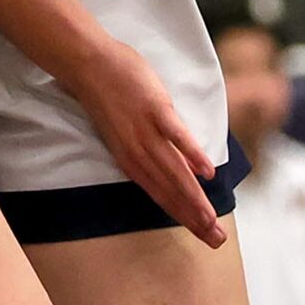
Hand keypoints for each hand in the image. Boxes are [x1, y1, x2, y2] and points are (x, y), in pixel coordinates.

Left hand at [67, 38, 224, 247]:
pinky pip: (176, 134)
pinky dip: (191, 153)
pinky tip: (207, 171)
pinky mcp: (154, 108)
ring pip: (174, 170)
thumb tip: (181, 163)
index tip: (203, 234)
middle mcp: (137, 151)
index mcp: (130, 158)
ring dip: (195, 196)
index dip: (182, 215)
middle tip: (216, 240)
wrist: (87, 64)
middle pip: (170, 190)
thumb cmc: (110, 94)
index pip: (160, 194)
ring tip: (213, 219)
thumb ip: (152, 149)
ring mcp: (146, 130)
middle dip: (194, 217)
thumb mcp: (127, 130)